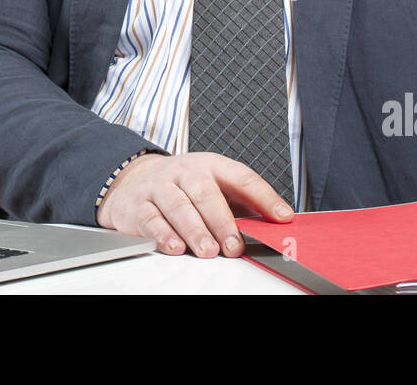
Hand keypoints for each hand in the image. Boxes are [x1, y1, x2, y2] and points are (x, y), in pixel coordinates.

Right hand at [95, 152, 293, 257]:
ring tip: (208, 250)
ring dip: (195, 231)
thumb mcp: (213, 185)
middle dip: (222, 222)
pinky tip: (176, 247)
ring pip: (179, 206)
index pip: (242, 177)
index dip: (264, 197)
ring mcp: (160, 187)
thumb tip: (274, 224)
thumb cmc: (183, 186)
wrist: (134, 179)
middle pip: (206, 194)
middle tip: (234, 245)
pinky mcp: (139, 205)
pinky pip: (152, 219)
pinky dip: (164, 235)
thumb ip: (241, 203)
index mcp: (210, 165)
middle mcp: (184, 172)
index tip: (282, 216)